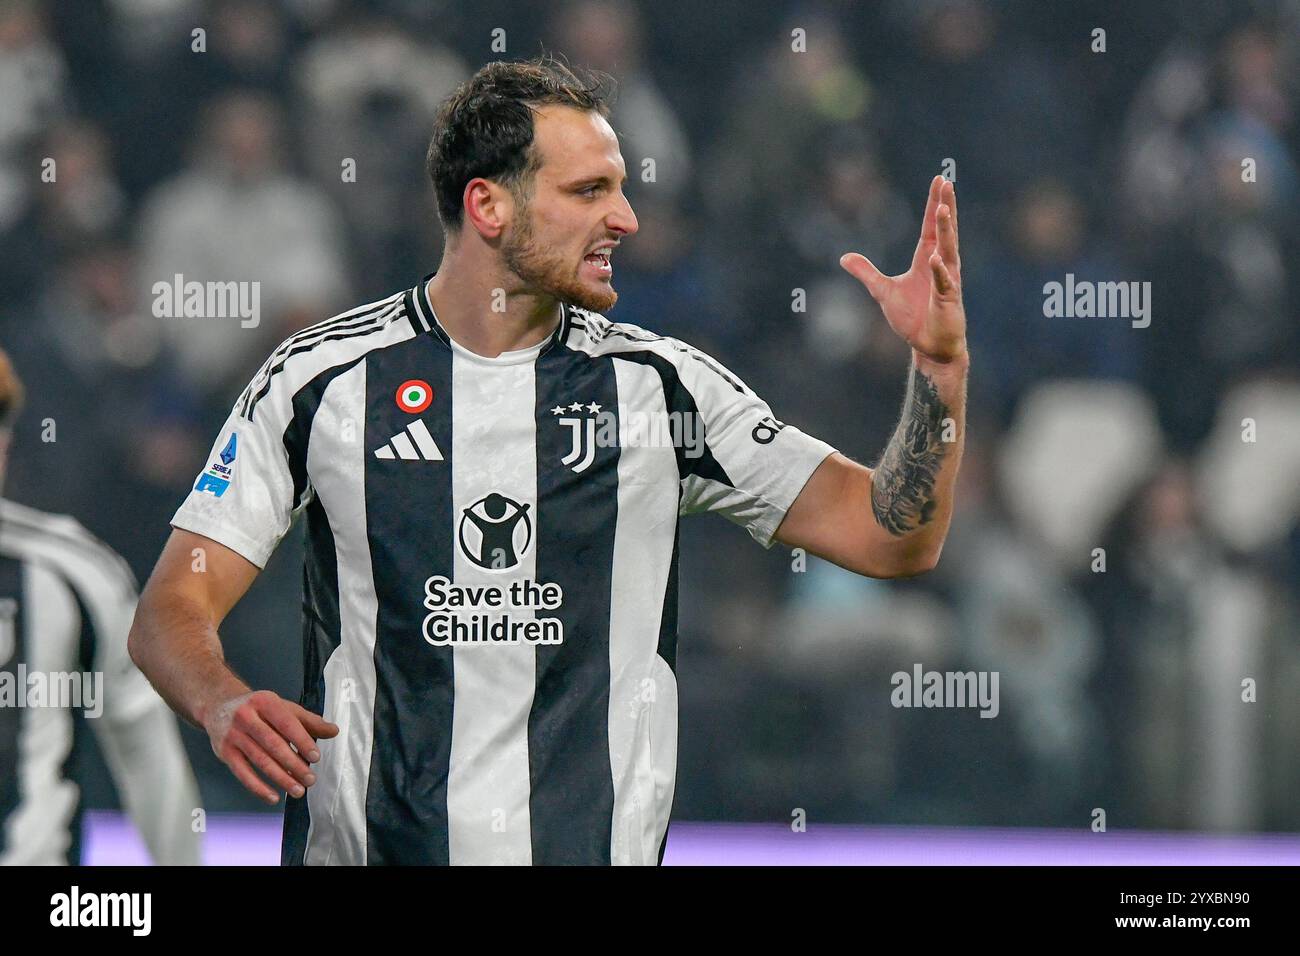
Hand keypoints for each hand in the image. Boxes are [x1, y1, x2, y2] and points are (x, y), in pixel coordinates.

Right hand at [203, 690, 338, 804]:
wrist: (218, 706)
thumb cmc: (259, 709)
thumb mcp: (283, 708)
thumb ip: (309, 721)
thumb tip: (334, 731)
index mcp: (264, 702)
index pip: (286, 724)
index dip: (302, 741)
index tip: (316, 757)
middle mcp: (246, 717)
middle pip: (273, 744)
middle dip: (293, 764)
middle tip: (310, 780)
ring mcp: (233, 735)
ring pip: (259, 760)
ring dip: (280, 779)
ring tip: (298, 791)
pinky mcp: (224, 752)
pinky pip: (242, 773)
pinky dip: (258, 788)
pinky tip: (274, 797)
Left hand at [840, 175, 966, 363]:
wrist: (929, 346)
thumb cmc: (913, 318)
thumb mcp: (883, 291)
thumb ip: (866, 272)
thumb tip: (844, 257)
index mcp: (927, 260)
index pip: (931, 227)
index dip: (934, 204)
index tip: (940, 180)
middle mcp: (941, 266)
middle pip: (944, 231)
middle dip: (945, 207)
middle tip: (947, 183)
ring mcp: (947, 281)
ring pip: (948, 251)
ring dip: (946, 231)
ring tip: (943, 210)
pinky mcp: (948, 300)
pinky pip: (944, 283)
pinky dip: (940, 271)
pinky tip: (936, 258)